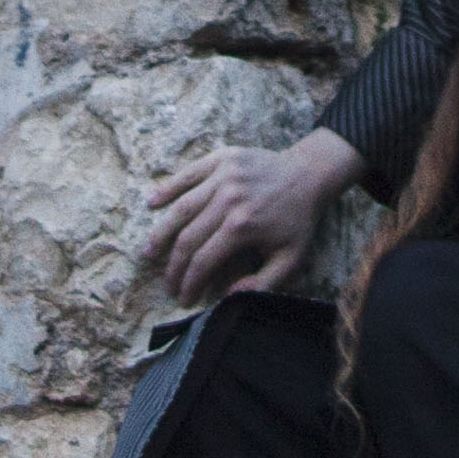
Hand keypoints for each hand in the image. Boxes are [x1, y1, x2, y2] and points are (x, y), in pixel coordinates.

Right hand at [137, 132, 361, 299]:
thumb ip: (264, 283)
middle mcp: (229, 199)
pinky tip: (152, 203)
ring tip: (149, 252)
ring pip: (182, 208)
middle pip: (188, 238)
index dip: (189, 283)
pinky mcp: (221, 158)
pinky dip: (168, 188)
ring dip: (162, 232)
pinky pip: (188, 174)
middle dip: (173, 266)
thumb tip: (230, 296)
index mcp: (243, 226)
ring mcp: (223, 176)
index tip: (183, 298)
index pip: (204, 260)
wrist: (309, 175)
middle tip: (167, 284)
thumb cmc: (297, 220)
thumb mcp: (291, 259)